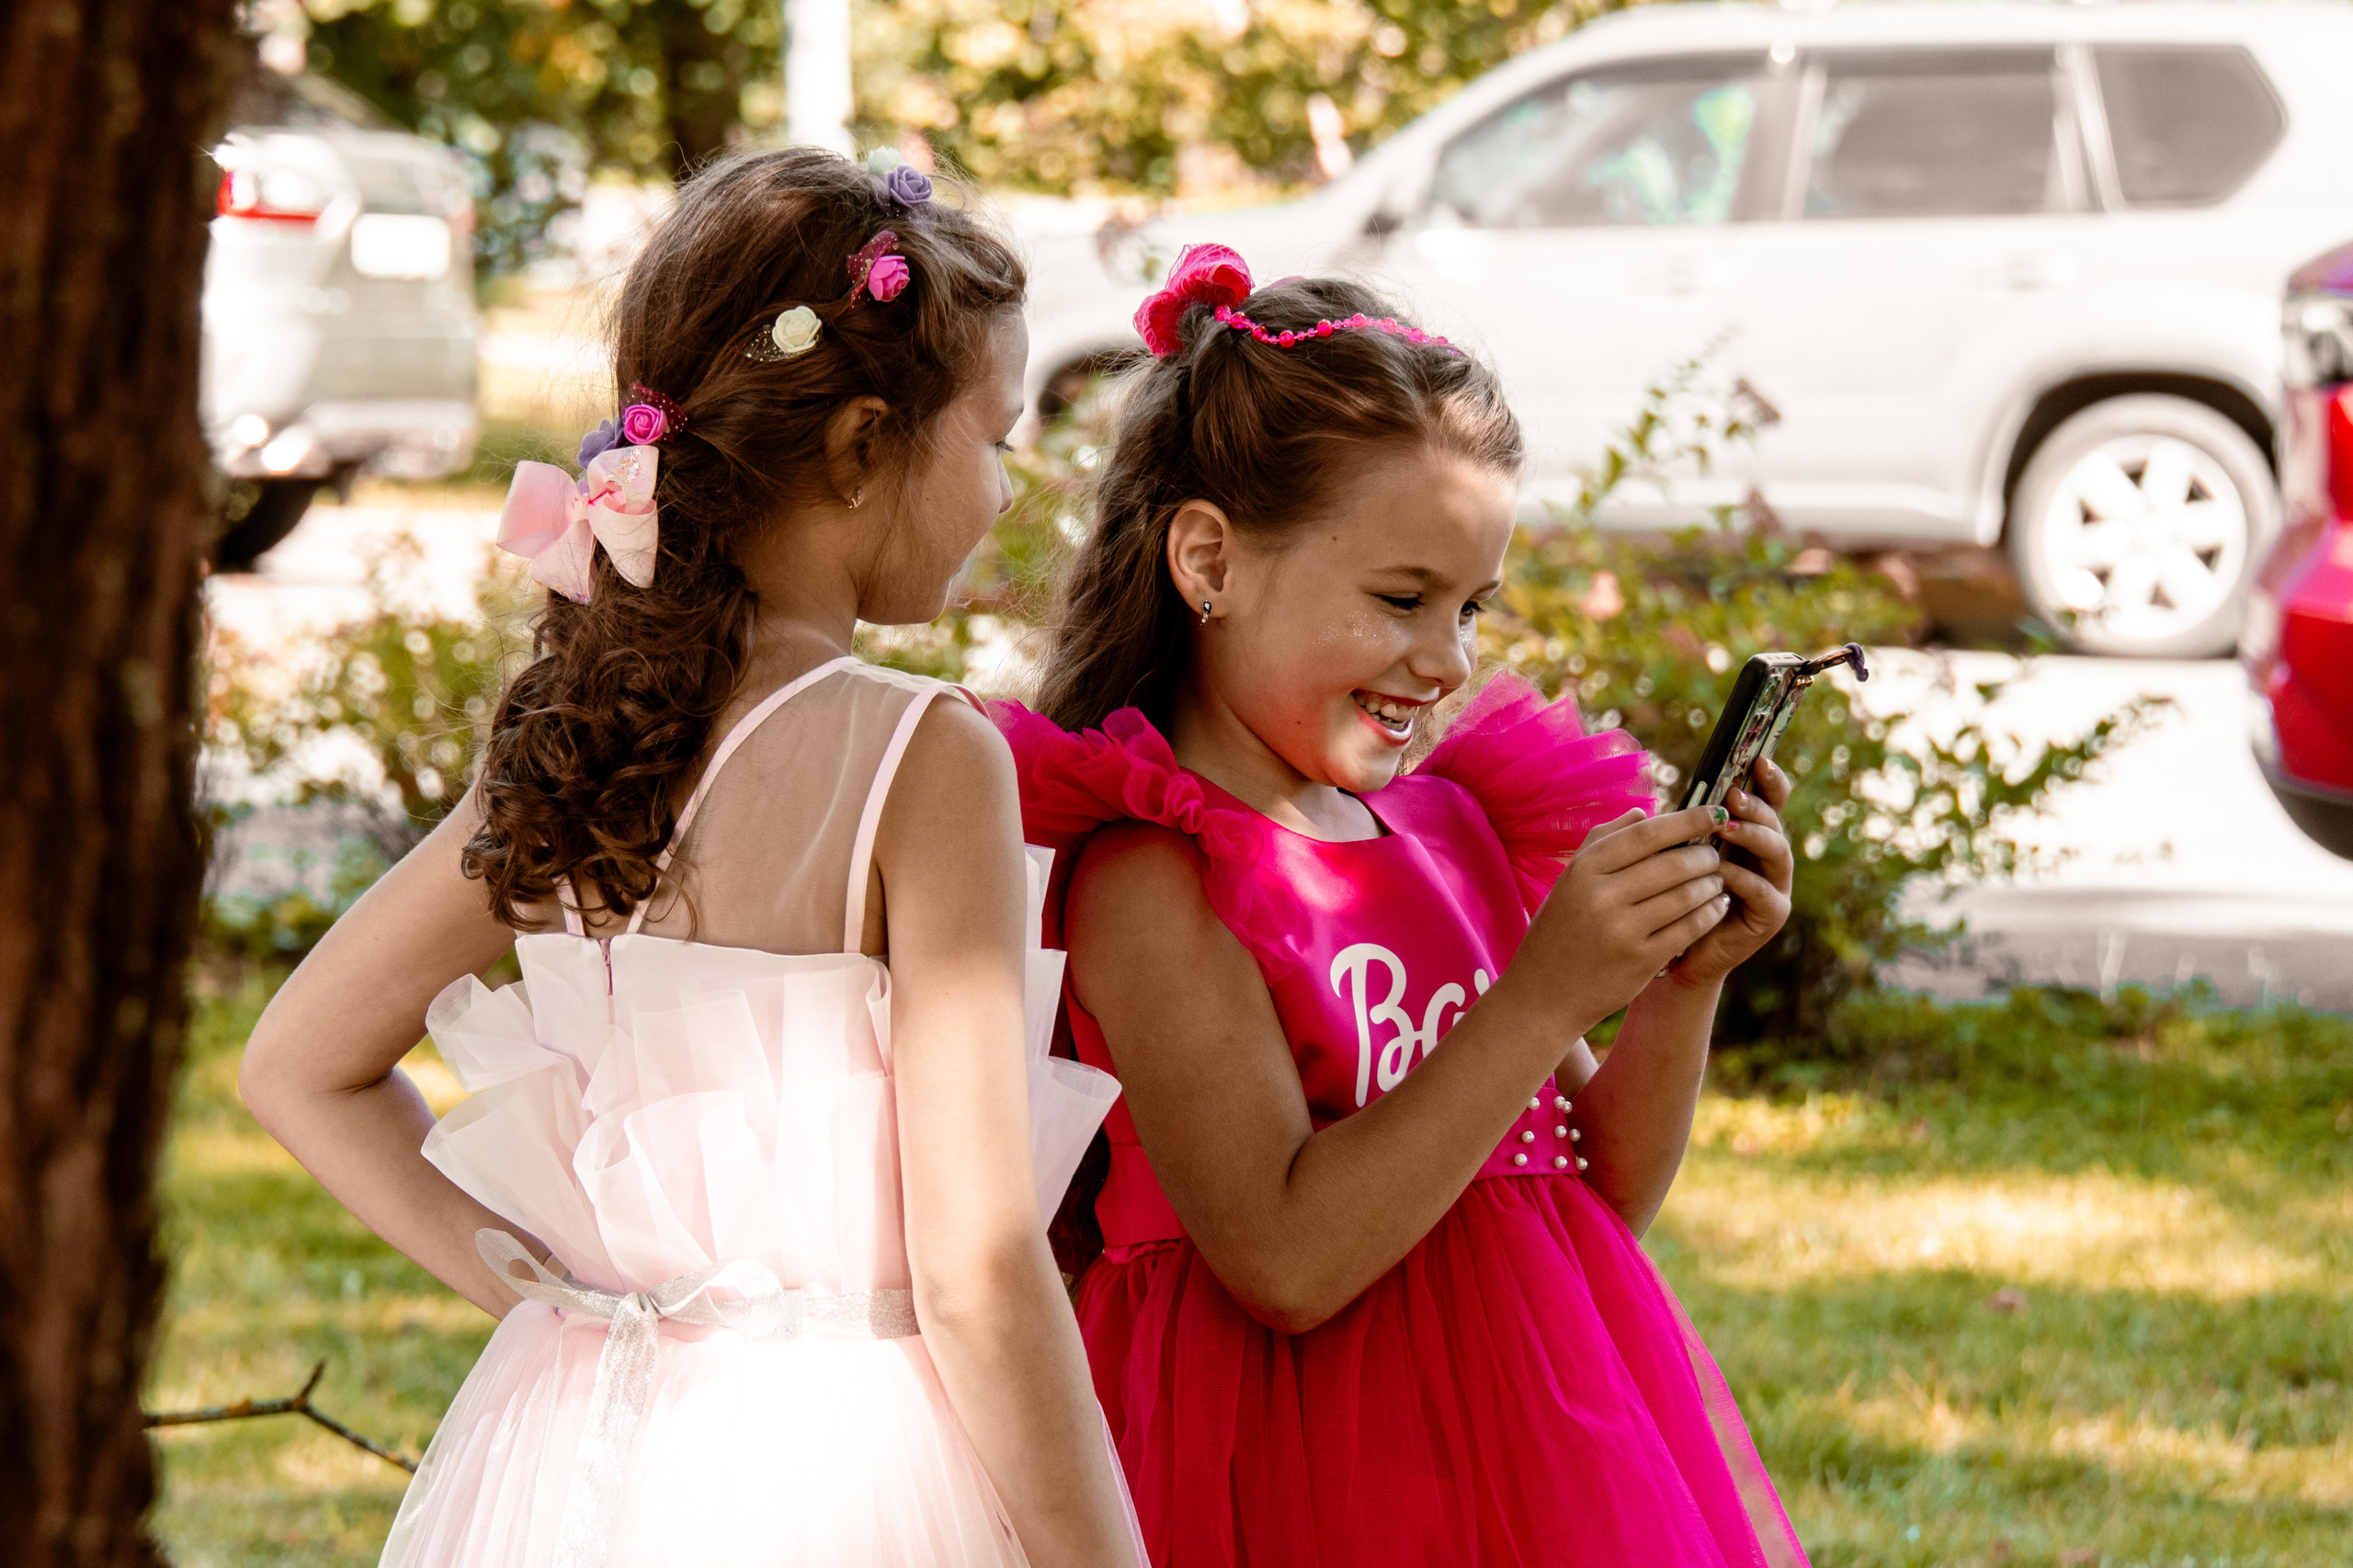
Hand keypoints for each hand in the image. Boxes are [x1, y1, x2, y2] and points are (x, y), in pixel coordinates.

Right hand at [1515, 803, 1730, 1037]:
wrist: (1542, 995)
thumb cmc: (1559, 931)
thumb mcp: (1569, 881)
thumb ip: (1603, 841)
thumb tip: (1646, 813)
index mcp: (1583, 869)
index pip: (1647, 833)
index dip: (1688, 820)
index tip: (1715, 812)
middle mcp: (1601, 896)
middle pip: (1673, 863)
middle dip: (1705, 856)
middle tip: (1716, 855)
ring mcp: (1622, 931)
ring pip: (1687, 895)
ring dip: (1712, 884)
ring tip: (1718, 880)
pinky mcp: (1641, 961)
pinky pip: (1690, 928)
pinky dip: (1711, 913)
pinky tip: (1717, 906)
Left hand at [1668, 758, 1794, 986]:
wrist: (1674, 955)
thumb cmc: (1669, 901)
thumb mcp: (1665, 861)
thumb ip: (1663, 838)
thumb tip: (1641, 810)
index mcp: (1747, 837)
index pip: (1768, 801)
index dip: (1769, 781)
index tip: (1759, 760)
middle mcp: (1766, 858)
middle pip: (1775, 822)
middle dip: (1756, 806)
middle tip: (1733, 796)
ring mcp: (1774, 886)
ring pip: (1777, 851)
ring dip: (1752, 835)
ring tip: (1726, 827)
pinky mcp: (1771, 915)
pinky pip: (1764, 891)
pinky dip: (1743, 879)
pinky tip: (1722, 872)